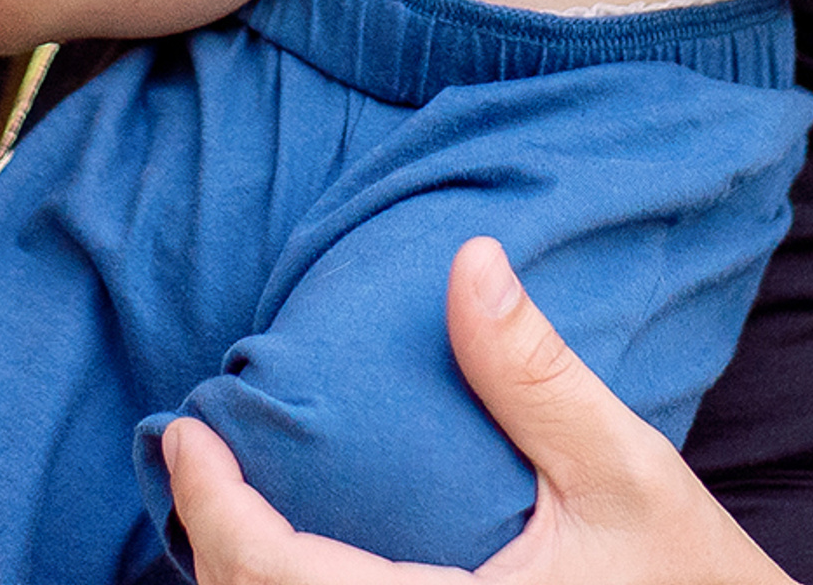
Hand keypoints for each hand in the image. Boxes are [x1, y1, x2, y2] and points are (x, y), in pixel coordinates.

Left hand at [166, 238, 782, 584]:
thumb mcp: (629, 473)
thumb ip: (537, 376)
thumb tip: (467, 260)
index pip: (280, 582)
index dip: (212, 508)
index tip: (183, 433)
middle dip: (213, 548)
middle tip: (196, 458)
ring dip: (250, 583)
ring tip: (234, 503)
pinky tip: (306, 557)